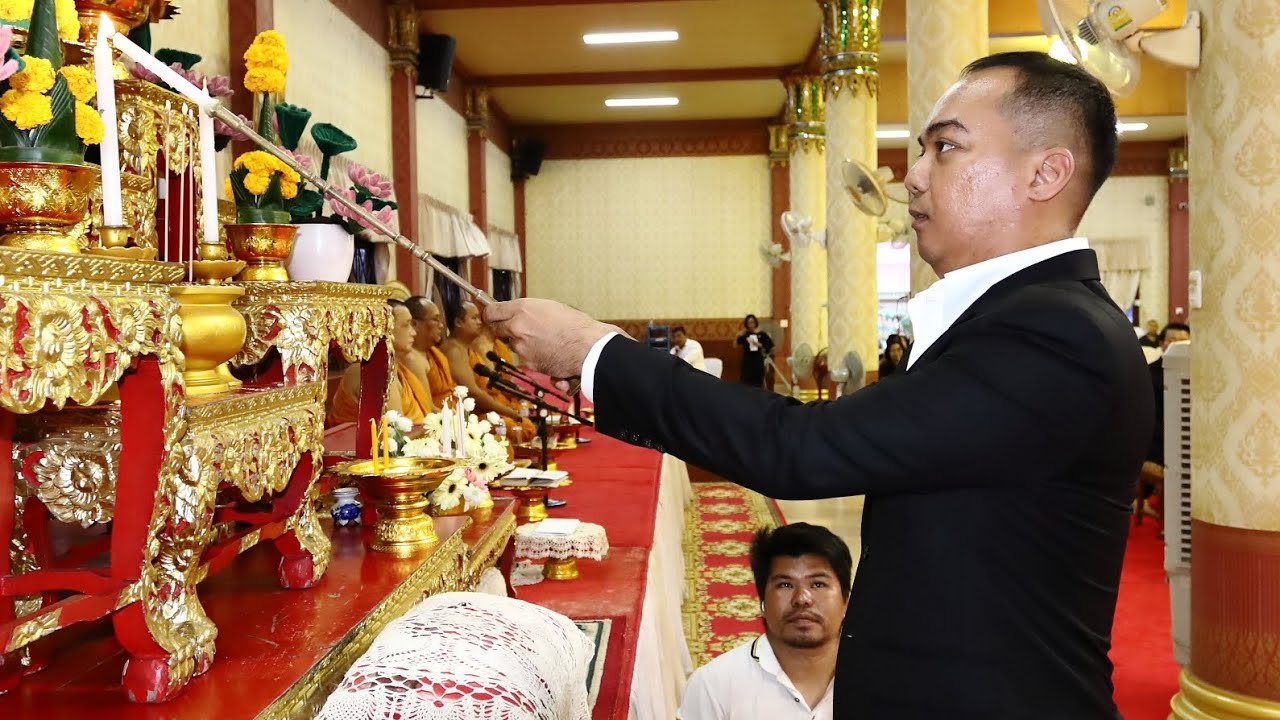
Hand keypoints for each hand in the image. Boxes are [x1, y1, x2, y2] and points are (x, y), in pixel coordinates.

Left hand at [484, 298, 623, 379]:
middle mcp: (517, 328)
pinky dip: (536, 356)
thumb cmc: (575, 325)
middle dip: (504, 329)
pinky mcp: (530, 363)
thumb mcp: (549, 307)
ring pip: (514, 344)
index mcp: (522, 309)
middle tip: (517, 328)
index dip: (489, 314)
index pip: (491, 312)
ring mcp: (522, 348)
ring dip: (524, 343)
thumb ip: (528, 311)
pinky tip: (551, 351)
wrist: (589, 347)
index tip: (489, 316)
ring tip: (546, 340)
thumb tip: (517, 314)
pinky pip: (528, 358)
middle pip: (497, 329)